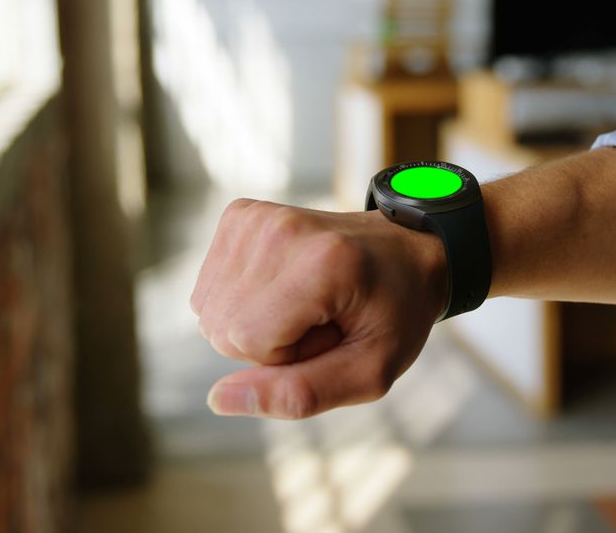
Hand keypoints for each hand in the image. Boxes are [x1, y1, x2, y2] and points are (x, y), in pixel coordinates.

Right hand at [191, 199, 446, 418]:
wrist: (405, 253)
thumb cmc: (395, 314)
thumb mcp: (370, 371)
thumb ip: (299, 394)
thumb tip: (217, 399)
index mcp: (322, 263)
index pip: (248, 340)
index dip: (286, 358)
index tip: (333, 334)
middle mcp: (280, 229)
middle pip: (222, 328)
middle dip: (269, 344)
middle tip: (323, 320)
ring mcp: (255, 217)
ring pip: (211, 312)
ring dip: (256, 324)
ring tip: (308, 304)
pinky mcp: (239, 216)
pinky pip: (210, 290)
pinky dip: (244, 301)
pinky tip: (285, 287)